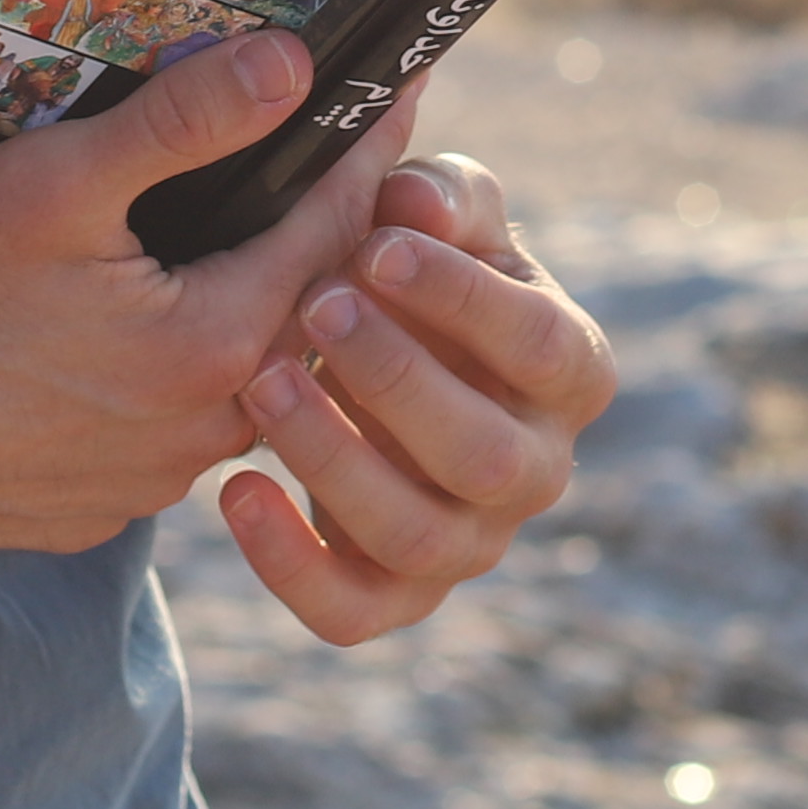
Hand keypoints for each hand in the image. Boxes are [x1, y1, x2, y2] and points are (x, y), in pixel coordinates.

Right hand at [0, 30, 421, 556]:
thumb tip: (290, 66)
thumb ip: (183, 125)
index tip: (401, 98)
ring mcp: (144, 487)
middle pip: (298, 318)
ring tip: (238, 237)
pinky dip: (173, 377)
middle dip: (320, 238)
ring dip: (247, 314)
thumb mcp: (54, 184)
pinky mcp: (90, 512)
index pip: (331, 236)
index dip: (366, 157)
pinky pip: (165, 434)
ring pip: (234, 386)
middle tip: (335, 163)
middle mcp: (199, 435)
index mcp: (210, 349)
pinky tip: (135, 331)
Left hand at [217, 150, 619, 644]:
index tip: (375, 243)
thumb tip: (413, 203)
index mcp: (572, 372)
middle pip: (483, 455)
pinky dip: (289, 564)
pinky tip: (234, 488)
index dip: (461, 298)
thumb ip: (438, 196)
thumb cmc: (418, 269)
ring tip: (260, 381)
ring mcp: (470, 544)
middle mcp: (536, 471)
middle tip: (314, 304)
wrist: (374, 354)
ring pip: (415, 535)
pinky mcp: (396, 595)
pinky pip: (350, 611)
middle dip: (394, 380)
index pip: (542, 347)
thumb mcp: (437, 216)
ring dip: (333, 460)